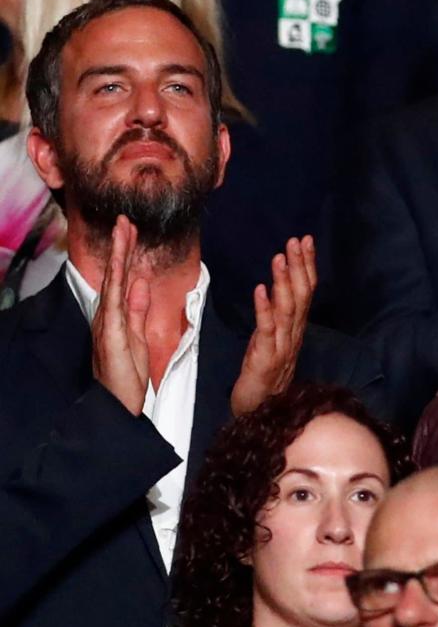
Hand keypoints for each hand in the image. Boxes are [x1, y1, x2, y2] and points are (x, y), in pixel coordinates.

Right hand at [91, 215, 149, 415]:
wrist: (117, 406)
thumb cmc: (125, 376)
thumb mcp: (138, 338)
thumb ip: (138, 311)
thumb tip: (140, 283)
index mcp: (117, 317)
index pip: (122, 279)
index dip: (127, 255)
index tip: (132, 231)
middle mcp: (108, 318)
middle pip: (115, 275)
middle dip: (121, 247)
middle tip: (126, 220)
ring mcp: (107, 326)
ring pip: (113, 284)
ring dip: (118, 257)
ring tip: (123, 232)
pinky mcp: (111, 337)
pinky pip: (114, 306)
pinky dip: (117, 286)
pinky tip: (121, 269)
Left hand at [230, 236, 316, 415]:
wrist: (259, 410)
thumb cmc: (264, 374)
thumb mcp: (272, 339)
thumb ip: (278, 316)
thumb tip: (276, 288)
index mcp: (296, 329)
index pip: (306, 292)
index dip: (307, 266)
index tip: (305, 242)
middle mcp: (294, 335)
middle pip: (301, 296)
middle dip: (300, 266)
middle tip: (297, 240)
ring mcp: (282, 347)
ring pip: (288, 310)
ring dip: (284, 282)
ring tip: (280, 258)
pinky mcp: (265, 358)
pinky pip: (267, 330)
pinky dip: (265, 309)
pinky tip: (261, 290)